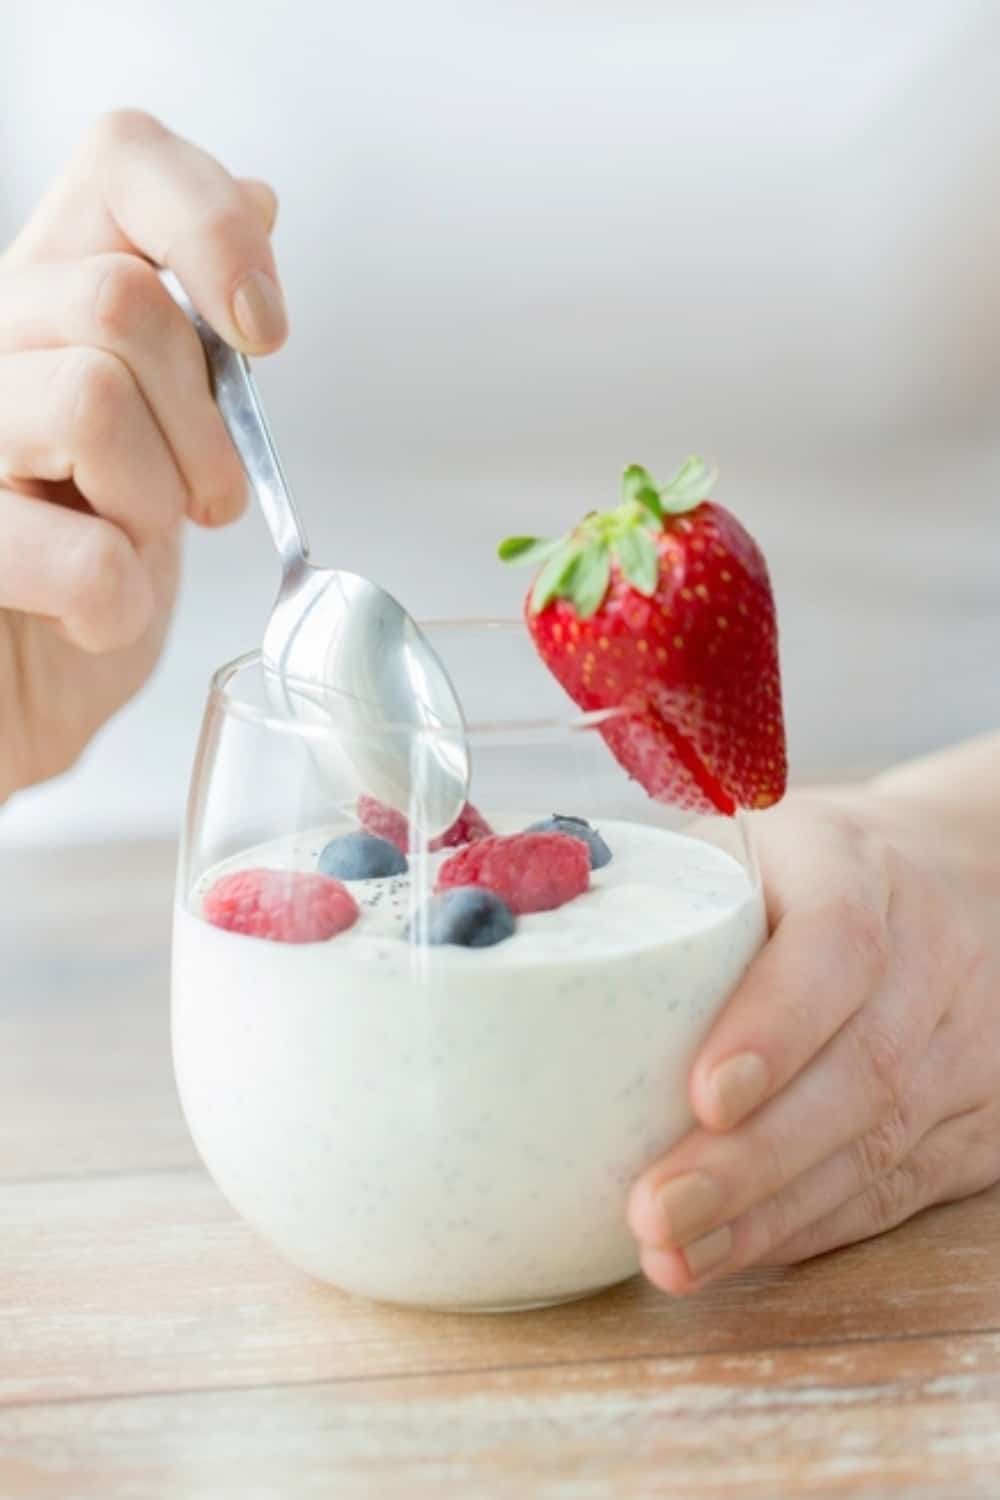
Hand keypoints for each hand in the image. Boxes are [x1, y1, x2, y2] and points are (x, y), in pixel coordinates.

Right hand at [0, 110, 286, 800]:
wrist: (15, 701)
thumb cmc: (78, 582)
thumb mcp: (159, 446)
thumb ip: (188, 331)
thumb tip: (256, 194)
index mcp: (41, 303)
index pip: (121, 160)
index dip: (212, 225)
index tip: (263, 333)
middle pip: (119, 300)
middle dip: (202, 425)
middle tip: (203, 502)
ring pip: (88, 396)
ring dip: (152, 505)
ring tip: (129, 550)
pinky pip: (75, 548)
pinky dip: (116, 604)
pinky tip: (91, 618)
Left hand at [628, 780, 999, 1291]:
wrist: (960, 884)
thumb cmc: (807, 868)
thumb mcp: (744, 837)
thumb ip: (647, 879)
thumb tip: (480, 910)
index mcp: (857, 869)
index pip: (836, 944)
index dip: (775, 1024)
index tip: (704, 1094)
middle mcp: (927, 957)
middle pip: (858, 1070)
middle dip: (752, 1159)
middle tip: (654, 1210)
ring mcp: (963, 1044)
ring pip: (875, 1147)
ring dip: (768, 1215)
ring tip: (672, 1255)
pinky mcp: (976, 1120)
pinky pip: (893, 1189)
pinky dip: (806, 1229)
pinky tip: (731, 1252)